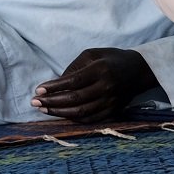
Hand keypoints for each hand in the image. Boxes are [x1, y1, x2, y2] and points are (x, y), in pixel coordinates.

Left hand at [32, 48, 152, 122]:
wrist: (139, 71)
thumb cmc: (111, 59)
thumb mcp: (92, 54)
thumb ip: (74, 67)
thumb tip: (56, 84)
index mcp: (100, 70)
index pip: (73, 81)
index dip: (54, 87)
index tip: (38, 90)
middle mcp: (106, 87)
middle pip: (75, 99)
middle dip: (52, 102)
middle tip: (34, 102)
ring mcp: (110, 102)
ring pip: (81, 113)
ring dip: (59, 113)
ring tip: (43, 109)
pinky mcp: (113, 111)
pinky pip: (90, 119)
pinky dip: (73, 119)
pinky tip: (60, 114)